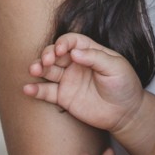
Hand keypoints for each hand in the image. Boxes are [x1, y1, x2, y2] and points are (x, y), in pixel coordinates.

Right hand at [25, 34, 144, 132]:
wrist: (126, 112)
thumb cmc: (124, 85)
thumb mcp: (115, 67)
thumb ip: (96, 58)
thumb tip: (74, 52)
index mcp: (89, 52)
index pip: (71, 41)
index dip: (63, 43)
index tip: (62, 50)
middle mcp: (75, 64)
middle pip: (55, 54)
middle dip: (48, 54)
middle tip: (47, 61)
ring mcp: (68, 80)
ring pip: (47, 71)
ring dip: (38, 68)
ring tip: (34, 70)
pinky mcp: (63, 97)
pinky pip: (46, 92)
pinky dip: (35, 90)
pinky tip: (28, 89)